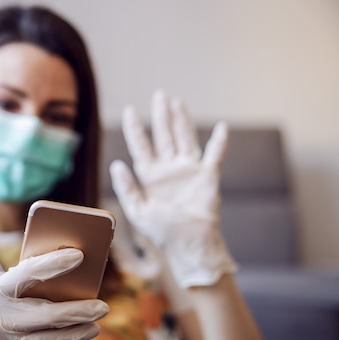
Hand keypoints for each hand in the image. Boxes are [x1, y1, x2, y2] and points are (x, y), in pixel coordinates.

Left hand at [109, 90, 235, 287]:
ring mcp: (188, 170)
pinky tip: (221, 128)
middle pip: (163, 135)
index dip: (135, 128)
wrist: (187, 245)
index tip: (130, 110)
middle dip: (160, 115)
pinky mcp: (207, 177)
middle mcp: (168, 168)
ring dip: (182, 121)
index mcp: (149, 175)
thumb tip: (116, 164)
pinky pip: (215, 156)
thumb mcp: (137, 211)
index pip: (141, 146)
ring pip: (185, 139)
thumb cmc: (160, 231)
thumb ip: (127, 188)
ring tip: (178, 102)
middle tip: (159, 94)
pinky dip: (219, 142)